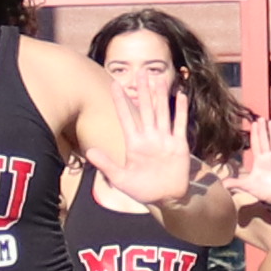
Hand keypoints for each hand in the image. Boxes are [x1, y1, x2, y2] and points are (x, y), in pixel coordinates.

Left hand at [96, 48, 191, 199]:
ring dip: (161, 96)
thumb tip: (89, 151)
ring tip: (158, 79)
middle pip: (145, 109)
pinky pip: (180, 124)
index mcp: (134, 144)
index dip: (121, 101)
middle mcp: (149, 137)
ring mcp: (165, 140)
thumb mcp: (120, 179)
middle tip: (141, 72)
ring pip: (162, 112)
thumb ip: (106, 164)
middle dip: (143, 91)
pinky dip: (181, 110)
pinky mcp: (179, 145)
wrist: (166, 198)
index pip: (126, 117)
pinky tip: (181, 96)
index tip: (114, 84)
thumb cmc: (142, 190)